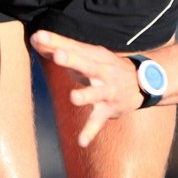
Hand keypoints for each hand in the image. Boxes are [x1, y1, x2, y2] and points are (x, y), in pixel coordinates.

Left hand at [29, 30, 143, 147]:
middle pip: (86, 64)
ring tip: (74, 98)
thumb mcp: (87, 55)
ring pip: (96, 93)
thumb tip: (34, 39)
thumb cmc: (105, 67)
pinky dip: (90, 131)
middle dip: (72, 60)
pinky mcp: (109, 109)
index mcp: (93, 55)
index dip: (55, 42)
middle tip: (58, 55)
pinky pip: (98, 121)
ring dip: (85, 95)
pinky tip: (81, 142)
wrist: (143, 82)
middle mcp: (102, 71)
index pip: (73, 46)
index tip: (37, 36)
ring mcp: (107, 91)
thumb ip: (60, 48)